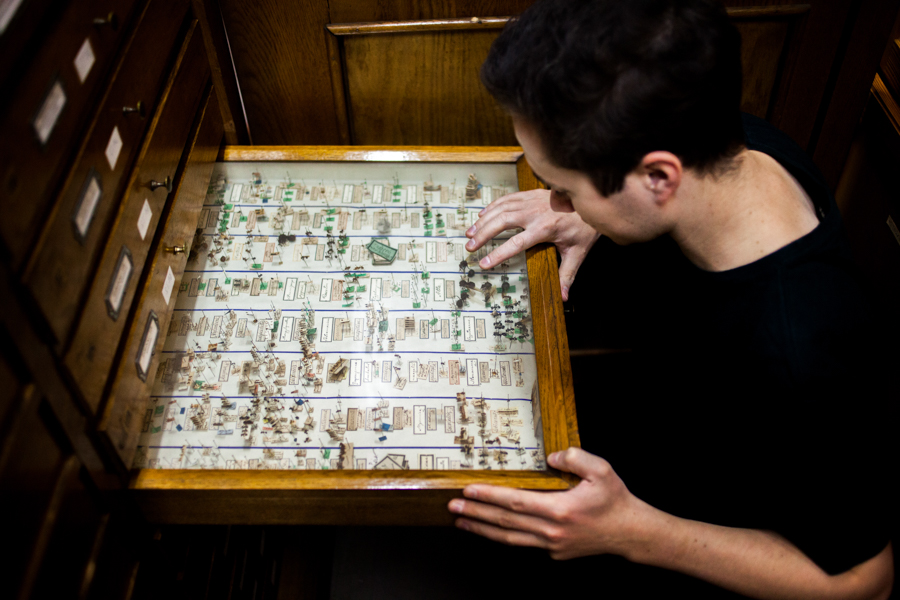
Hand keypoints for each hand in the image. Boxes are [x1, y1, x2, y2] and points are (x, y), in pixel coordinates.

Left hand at [448, 448, 647, 559]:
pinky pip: (524, 542)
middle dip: (476, 512)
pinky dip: (504, 536)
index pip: (516, 502)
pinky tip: (491, 529)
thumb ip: (575, 457)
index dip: (490, 495)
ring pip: (509, 538)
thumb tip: (551, 457)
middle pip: (505, 522)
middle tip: (453, 505)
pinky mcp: (554, 552)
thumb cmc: (615, 500)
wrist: (630, 532)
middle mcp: (552, 530)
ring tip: (461, 520)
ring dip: (482, 529)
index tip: (470, 489)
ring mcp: (552, 544)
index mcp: (560, 509)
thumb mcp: (601, 470)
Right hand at [465, 189, 600, 300]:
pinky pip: (506, 199)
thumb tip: (563, 297)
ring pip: (501, 209)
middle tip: (469, 247)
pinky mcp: (530, 194)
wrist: (590, 201)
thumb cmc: (583, 227)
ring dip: (483, 221)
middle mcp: (534, 213)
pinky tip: (482, 216)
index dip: (498, 254)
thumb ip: (567, 275)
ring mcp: (531, 201)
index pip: (516, 243)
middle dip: (483, 235)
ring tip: (469, 233)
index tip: (484, 263)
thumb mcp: (577, 253)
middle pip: (502, 222)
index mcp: (545, 228)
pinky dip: (492, 207)